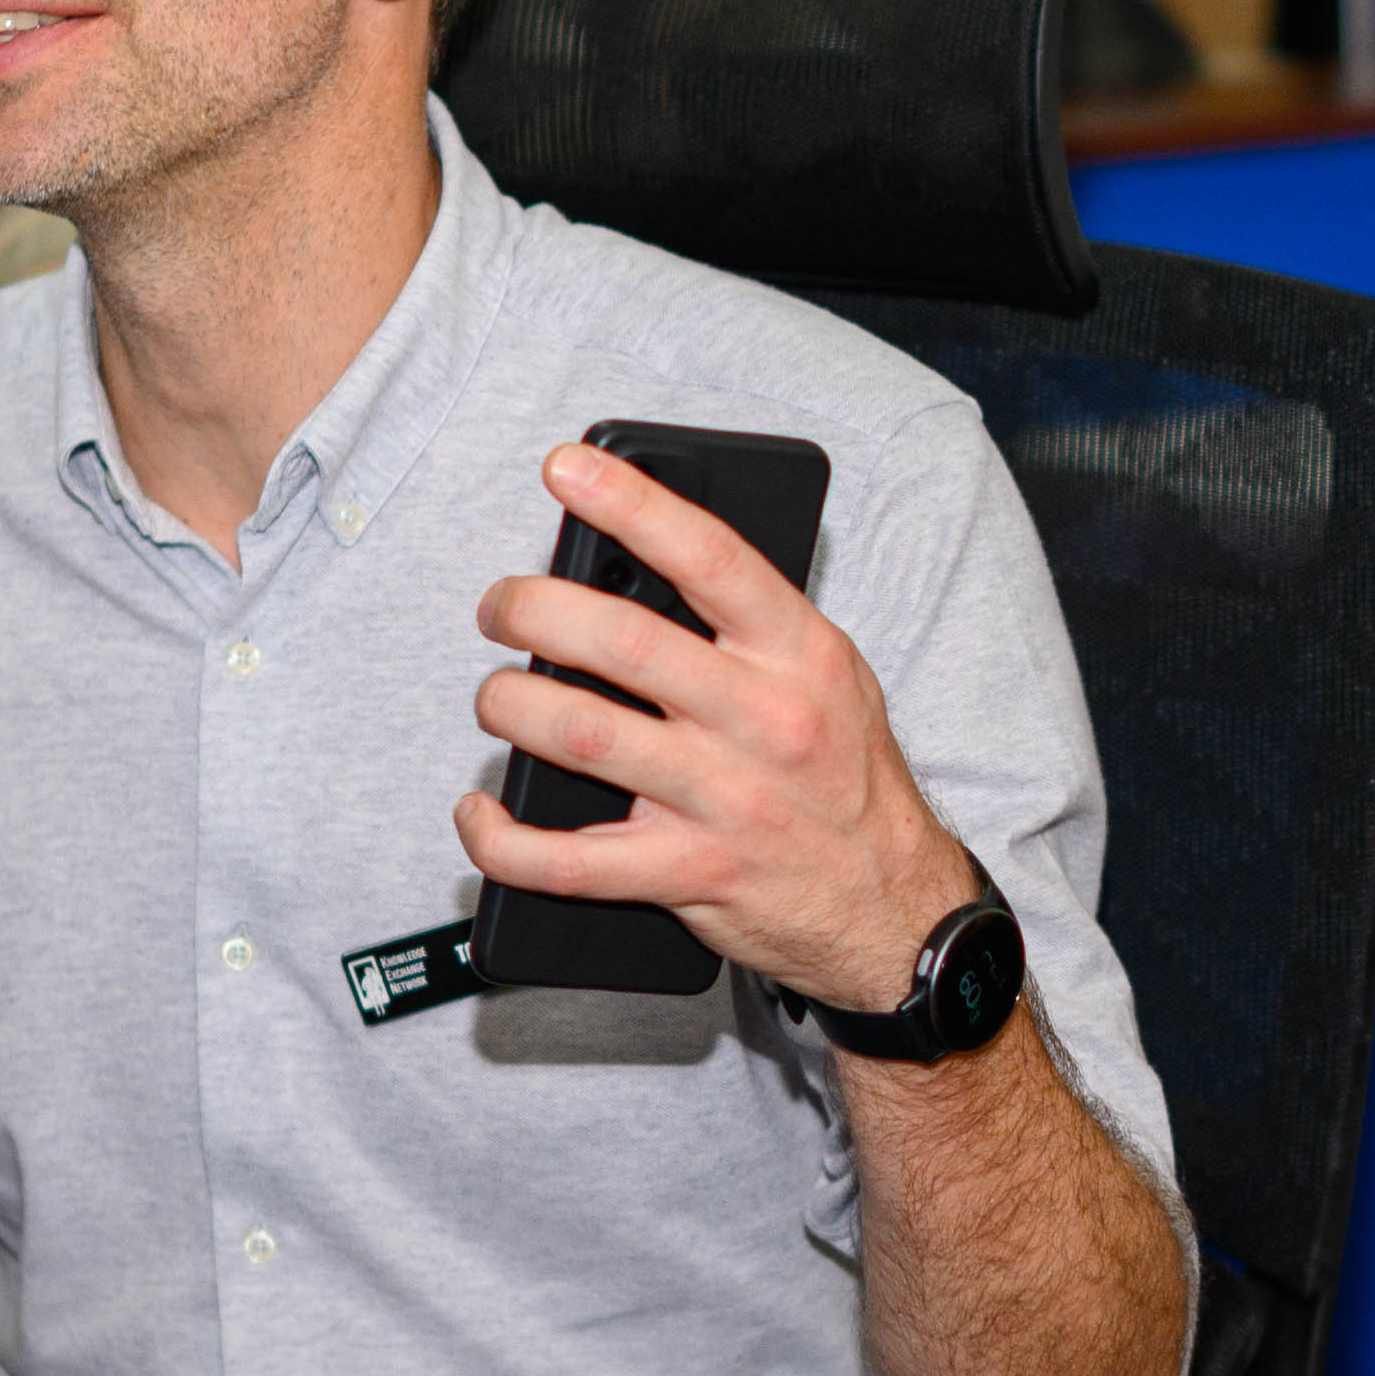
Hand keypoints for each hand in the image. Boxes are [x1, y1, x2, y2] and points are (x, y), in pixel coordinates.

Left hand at [461, 440, 974, 1013]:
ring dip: (512, 706)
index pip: (709, 556)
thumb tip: (640, 570)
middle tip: (501, 606)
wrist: (892, 906)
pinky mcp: (689, 874)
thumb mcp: (829, 677)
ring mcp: (724, 799)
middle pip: (621, 642)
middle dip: (532, 609)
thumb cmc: (845, 779)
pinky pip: (569, 861)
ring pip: (582, 736)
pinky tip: (482, 812)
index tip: (568, 469)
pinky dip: (504, 839)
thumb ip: (750, 627)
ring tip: (499, 696)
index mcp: (800, 653)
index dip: (631, 503)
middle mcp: (762, 720)